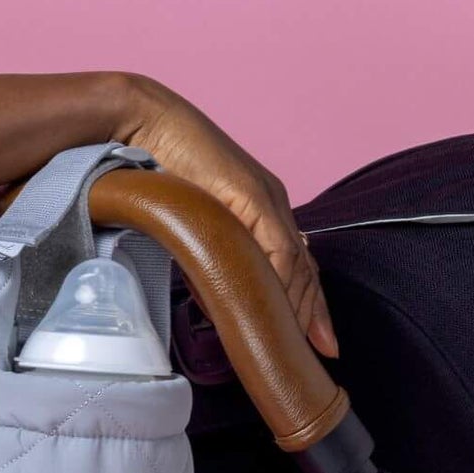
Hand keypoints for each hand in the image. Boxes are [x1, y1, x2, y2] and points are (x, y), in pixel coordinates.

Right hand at [116, 76, 339, 357]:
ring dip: (301, 304)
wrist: (147, 124)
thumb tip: (210, 292)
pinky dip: (281, 278)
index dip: (306, 300)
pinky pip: (274, 246)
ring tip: (305, 338)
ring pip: (295, 262)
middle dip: (316, 310)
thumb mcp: (190, 218)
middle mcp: (272, 202)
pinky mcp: (250, 195)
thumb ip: (206, 250)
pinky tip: (280, 304)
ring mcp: (265, 198)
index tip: (314, 336)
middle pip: (305, 266)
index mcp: (261, 206)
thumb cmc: (160, 164)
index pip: (294, 261)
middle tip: (325, 348)